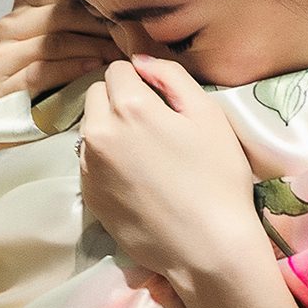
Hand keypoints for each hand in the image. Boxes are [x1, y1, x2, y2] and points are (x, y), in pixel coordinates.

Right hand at [0, 0, 120, 99]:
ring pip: (53, 44)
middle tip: (127, 38)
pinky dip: (72, 70)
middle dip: (97, 28)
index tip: (121, 15)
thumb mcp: (73, 28)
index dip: (94, 4)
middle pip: (59, 16)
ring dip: (91, 50)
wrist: (36, 113)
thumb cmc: (61, 67)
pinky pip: (41, 72)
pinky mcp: (4, 84)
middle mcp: (8, 25)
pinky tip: (93, 71)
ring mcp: (2, 54)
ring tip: (117, 57)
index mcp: (24, 2)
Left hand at [79, 55, 269, 287]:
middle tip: (152, 125)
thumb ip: (171, 76)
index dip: (140, 79)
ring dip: (110, 130)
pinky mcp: (89, 196)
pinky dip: (107, 161)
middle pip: (96, 96)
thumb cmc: (217, 178)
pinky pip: (91, 162)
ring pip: (90, 129)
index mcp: (128, 106)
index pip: (117, 69)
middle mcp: (98, 132)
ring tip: (145, 154)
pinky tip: (137, 179)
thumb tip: (140, 60)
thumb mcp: (208, 115)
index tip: (161, 100)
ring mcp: (89, 166)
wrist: (207, 247)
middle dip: (118, 100)